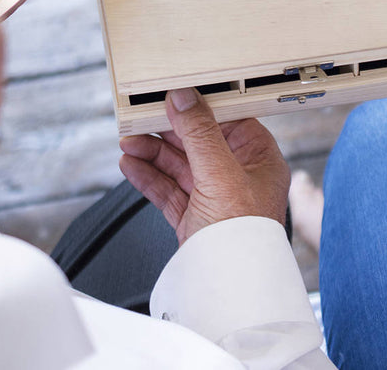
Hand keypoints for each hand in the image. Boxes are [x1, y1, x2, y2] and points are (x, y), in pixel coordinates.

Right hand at [119, 88, 289, 244]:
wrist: (230, 289)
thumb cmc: (243, 236)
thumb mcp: (221, 174)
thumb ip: (199, 133)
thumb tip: (184, 98)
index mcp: (258, 158)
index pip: (227, 121)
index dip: (198, 108)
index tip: (173, 96)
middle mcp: (238, 175)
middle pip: (197, 141)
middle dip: (166, 131)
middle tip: (140, 120)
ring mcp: (215, 197)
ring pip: (179, 165)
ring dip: (152, 153)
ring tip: (128, 143)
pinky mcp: (195, 217)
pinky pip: (168, 189)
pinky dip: (149, 177)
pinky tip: (132, 165)